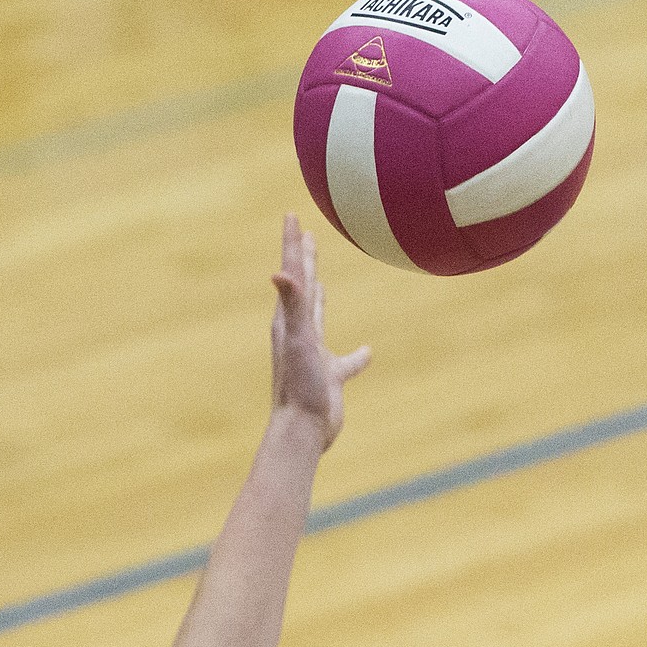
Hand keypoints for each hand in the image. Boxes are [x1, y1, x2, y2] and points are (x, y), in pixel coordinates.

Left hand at [271, 214, 370, 449]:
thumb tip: (280, 272)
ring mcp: (314, 355)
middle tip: (305, 235)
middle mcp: (298, 333)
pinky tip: (367, 352)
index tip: (292, 217)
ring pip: (318, 318)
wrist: (302, 429)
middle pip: (302, 287)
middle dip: (304, 260)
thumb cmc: (299, 385)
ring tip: (323, 282)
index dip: (293, 244)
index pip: (292, 272)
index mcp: (290, 320)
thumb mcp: (297, 339)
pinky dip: (357, 356)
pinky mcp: (329, 377)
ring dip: (320, 298)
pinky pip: (346, 362)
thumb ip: (293, 304)